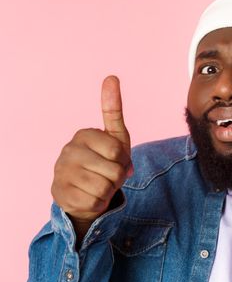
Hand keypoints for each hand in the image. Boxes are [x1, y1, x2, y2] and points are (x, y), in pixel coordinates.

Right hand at [51, 76, 131, 237]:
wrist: (84, 190)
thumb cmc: (104, 161)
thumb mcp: (115, 138)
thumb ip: (113, 110)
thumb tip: (111, 77)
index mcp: (84, 134)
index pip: (117, 150)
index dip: (123, 159)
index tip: (114, 159)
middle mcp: (68, 150)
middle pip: (113, 171)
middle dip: (117, 177)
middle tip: (107, 175)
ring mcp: (61, 172)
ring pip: (104, 188)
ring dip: (108, 191)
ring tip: (99, 185)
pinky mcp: (59, 194)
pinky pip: (94, 202)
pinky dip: (98, 203)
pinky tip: (88, 196)